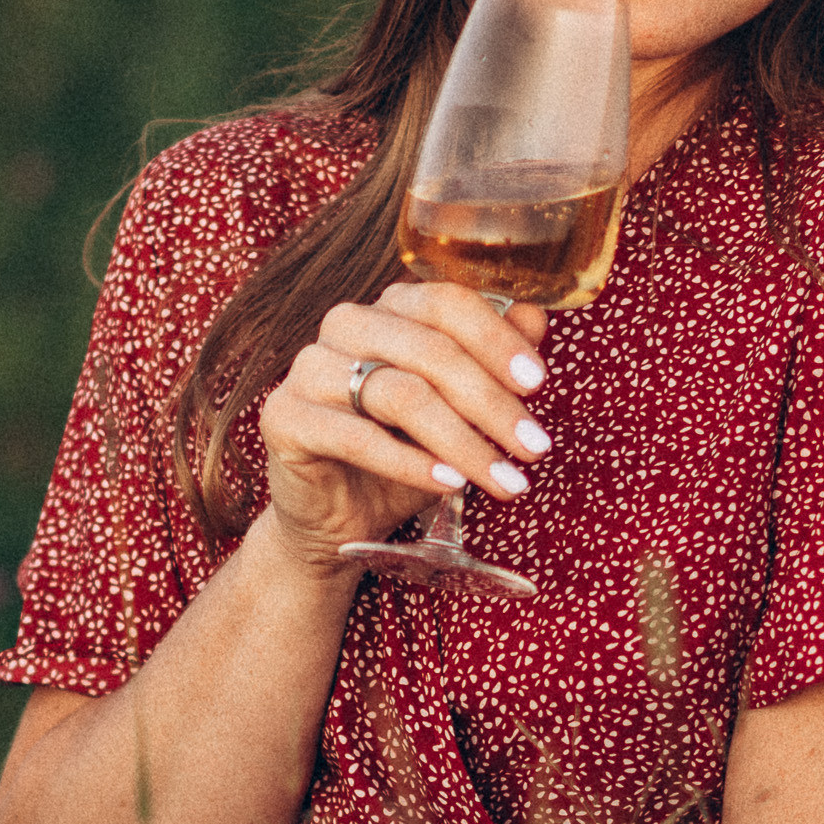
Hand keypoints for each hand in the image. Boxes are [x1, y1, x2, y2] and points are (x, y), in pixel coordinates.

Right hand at [257, 283, 554, 567]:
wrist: (336, 519)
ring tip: (503, 480)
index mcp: (390, 309)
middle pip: (430, 350)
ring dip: (462, 441)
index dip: (498, 341)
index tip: (539, 385)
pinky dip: (411, 463)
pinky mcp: (284, 416)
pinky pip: (357, 437)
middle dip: (492, 403)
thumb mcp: (459, 412)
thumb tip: (534, 316)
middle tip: (534, 448)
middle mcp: (346, 326)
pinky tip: (450, 484)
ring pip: (401, 394)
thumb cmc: (403, 456)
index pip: (448, 304)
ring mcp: (309, 368)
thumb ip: (491, 362)